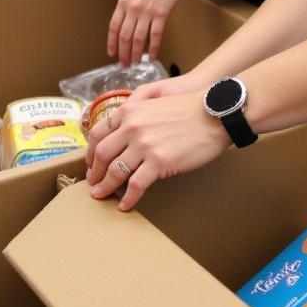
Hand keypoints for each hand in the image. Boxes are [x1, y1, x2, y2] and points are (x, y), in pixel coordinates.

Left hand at [85, 89, 228, 211]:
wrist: (215, 114)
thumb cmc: (189, 108)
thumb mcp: (155, 101)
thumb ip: (136, 114)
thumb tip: (125, 133)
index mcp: (129, 110)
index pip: (98, 133)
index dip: (91, 152)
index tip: (92, 163)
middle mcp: (132, 126)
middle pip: (101, 154)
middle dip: (94, 172)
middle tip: (93, 183)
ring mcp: (144, 145)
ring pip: (115, 171)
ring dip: (105, 187)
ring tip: (101, 196)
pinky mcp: (159, 162)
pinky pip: (135, 186)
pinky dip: (127, 198)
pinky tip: (125, 205)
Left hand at [106, 0, 190, 66]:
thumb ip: (127, 5)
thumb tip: (124, 23)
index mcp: (123, 1)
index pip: (113, 27)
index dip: (112, 43)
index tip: (112, 53)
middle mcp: (133, 8)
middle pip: (124, 36)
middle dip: (123, 53)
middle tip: (124, 64)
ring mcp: (147, 11)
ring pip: (138, 39)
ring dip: (136, 53)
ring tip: (136, 62)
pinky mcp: (161, 14)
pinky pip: (155, 36)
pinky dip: (153, 48)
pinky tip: (152, 56)